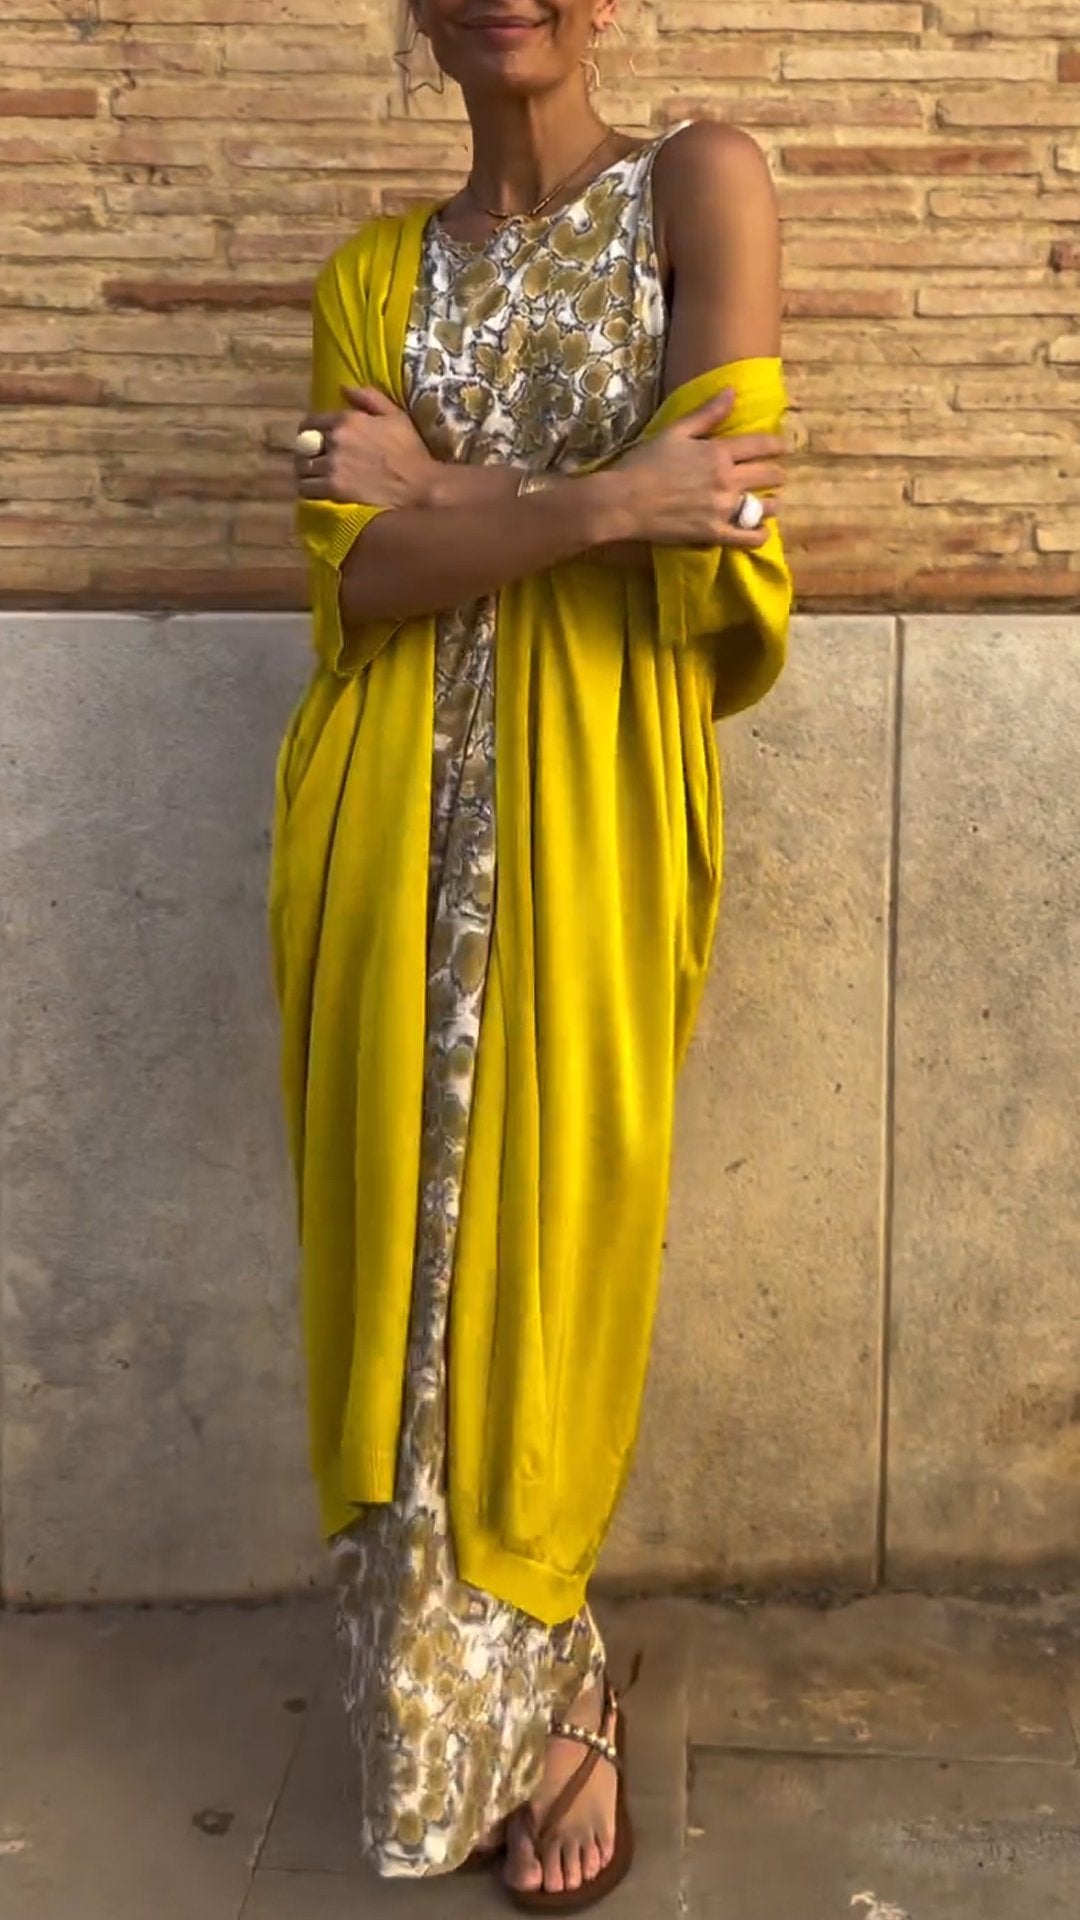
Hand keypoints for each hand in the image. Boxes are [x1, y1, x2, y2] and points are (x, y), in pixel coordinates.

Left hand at [294, 387, 437, 509]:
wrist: (421, 486)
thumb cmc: (411, 452)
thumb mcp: (396, 416)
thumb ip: (369, 398)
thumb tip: (343, 387)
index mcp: (347, 420)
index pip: (311, 422)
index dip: (309, 432)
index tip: (313, 440)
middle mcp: (335, 440)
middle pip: (303, 446)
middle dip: (306, 453)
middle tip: (314, 462)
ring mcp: (333, 465)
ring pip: (302, 469)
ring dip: (305, 473)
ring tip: (313, 479)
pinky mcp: (334, 489)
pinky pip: (307, 489)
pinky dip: (308, 490)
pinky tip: (317, 493)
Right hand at [613, 389, 786, 548]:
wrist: (624, 501)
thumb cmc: (645, 463)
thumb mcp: (675, 431)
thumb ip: (706, 414)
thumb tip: (732, 391)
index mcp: (719, 452)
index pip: (761, 445)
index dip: (776, 445)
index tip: (782, 447)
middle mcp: (727, 479)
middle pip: (768, 475)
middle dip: (775, 473)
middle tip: (774, 476)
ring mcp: (722, 508)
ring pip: (763, 506)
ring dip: (771, 503)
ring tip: (770, 503)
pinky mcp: (714, 533)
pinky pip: (748, 537)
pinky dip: (759, 535)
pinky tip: (762, 531)